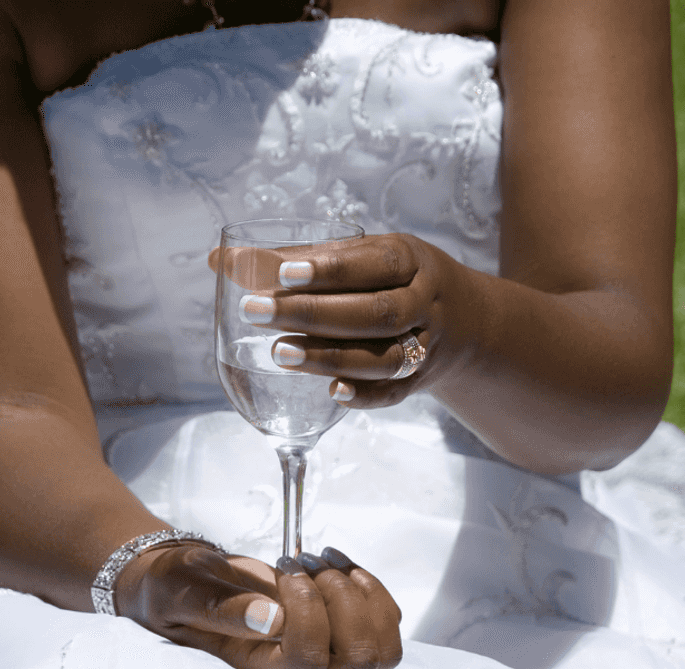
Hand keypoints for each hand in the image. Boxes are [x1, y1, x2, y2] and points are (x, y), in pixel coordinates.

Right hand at [118, 544, 401, 668]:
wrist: (192, 581)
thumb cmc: (181, 588)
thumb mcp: (186, 591)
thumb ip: (221, 607)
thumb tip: (271, 618)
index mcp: (262, 668)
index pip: (309, 658)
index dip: (309, 610)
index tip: (284, 570)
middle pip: (360, 658)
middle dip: (344, 599)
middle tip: (308, 564)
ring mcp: (329, 654)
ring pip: (382, 646)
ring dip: (362, 593)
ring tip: (325, 562)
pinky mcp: (345, 630)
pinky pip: (386, 619)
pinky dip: (370, 585)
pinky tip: (336, 563)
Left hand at [209, 233, 484, 407]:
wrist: (464, 320)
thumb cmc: (390, 278)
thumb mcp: (361, 257)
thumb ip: (297, 260)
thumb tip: (220, 260)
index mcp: (409, 260)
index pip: (371, 264)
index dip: (329, 270)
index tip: (282, 274)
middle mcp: (423, 303)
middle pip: (375, 313)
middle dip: (312, 313)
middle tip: (255, 312)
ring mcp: (425, 344)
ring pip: (384, 357)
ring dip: (329, 357)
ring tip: (277, 353)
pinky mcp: (418, 380)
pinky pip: (394, 393)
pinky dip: (364, 395)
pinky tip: (330, 392)